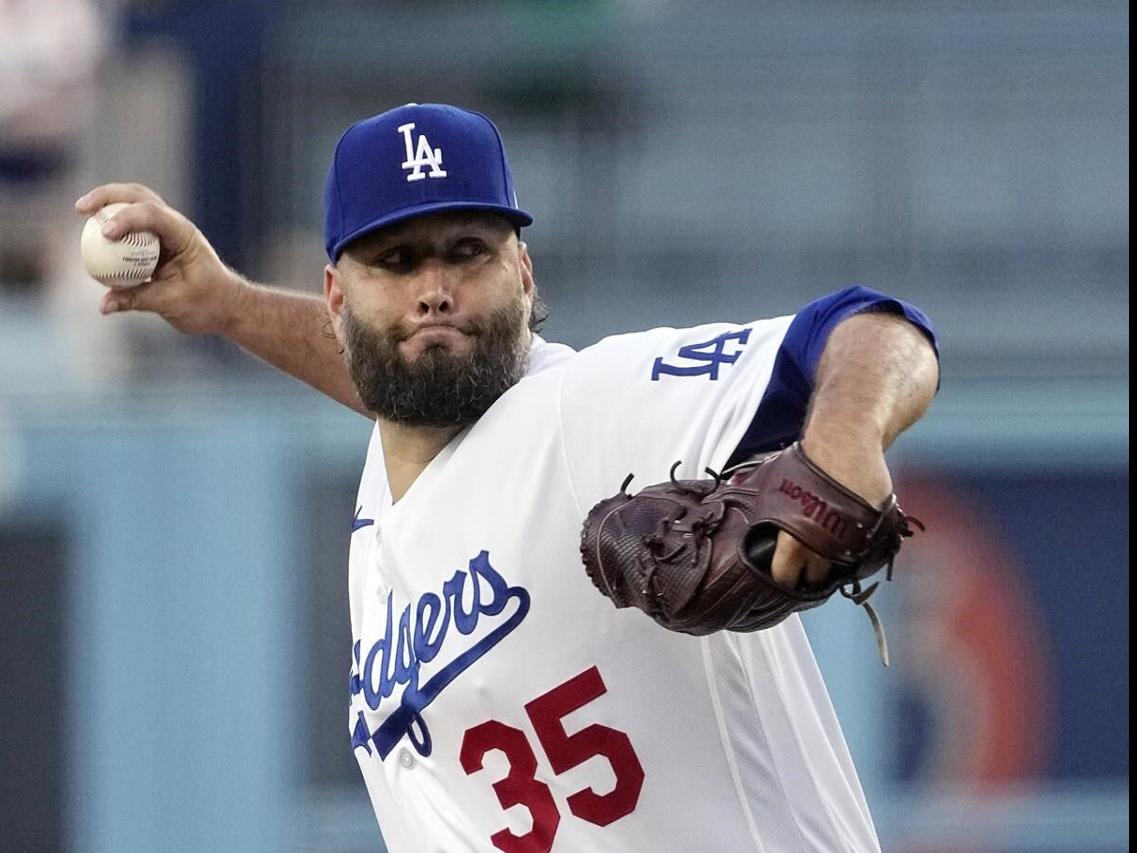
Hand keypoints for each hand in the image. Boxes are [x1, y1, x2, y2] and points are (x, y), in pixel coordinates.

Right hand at [75, 183, 243, 335]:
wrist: (225, 306)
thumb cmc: (208, 303)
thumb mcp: (174, 303)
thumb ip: (137, 300)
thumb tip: (103, 305)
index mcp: (184, 235)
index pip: (153, 215)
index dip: (126, 219)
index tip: (105, 234)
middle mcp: (173, 227)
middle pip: (138, 197)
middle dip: (108, 196)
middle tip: (81, 208)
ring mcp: (164, 233)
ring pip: (133, 206)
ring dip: (107, 204)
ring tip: (81, 212)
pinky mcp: (154, 244)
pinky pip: (129, 231)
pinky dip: (111, 228)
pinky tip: (90, 236)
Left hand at [769, 434, 892, 588]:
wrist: (844, 439)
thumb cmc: (804, 461)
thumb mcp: (772, 484)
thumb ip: (764, 511)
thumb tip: (736, 514)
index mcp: (792, 535)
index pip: (784, 575)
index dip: (782, 579)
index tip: (783, 577)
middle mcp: (822, 542)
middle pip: (814, 578)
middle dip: (807, 576)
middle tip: (804, 569)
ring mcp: (851, 539)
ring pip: (840, 569)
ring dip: (831, 566)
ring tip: (824, 556)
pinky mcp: (874, 530)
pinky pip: (863, 553)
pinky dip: (854, 553)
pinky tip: (845, 544)